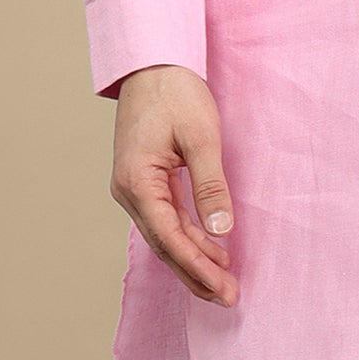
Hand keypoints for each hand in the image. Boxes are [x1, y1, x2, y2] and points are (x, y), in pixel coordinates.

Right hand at [109, 65, 239, 306]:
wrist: (152, 62)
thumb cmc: (175, 91)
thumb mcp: (200, 136)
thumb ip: (210, 185)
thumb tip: (220, 230)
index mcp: (138, 182)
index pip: (170, 238)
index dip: (198, 268)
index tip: (224, 289)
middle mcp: (129, 191)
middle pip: (165, 245)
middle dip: (197, 274)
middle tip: (229, 298)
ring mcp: (134, 187)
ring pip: (165, 234)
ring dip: (194, 259)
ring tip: (224, 283)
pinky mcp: (144, 181)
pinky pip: (166, 218)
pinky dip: (188, 237)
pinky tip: (209, 250)